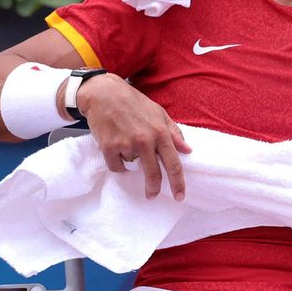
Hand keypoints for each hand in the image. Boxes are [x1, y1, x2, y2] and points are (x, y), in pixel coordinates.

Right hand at [75, 73, 190, 199]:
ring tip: (126, 141)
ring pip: (132, 166)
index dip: (178, 182)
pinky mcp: (109, 148)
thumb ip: (174, 132)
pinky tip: (116, 148)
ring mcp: (127, 144)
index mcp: (161, 132)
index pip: (173, 164)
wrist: (104, 94)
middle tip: (152, 195)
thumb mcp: (159, 113)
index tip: (180, 196)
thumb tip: (187, 150)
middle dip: (154, 188)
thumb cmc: (133, 103)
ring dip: (131, 159)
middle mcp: (145, 140)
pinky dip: (117, 161)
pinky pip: (116, 166)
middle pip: (154, 173)